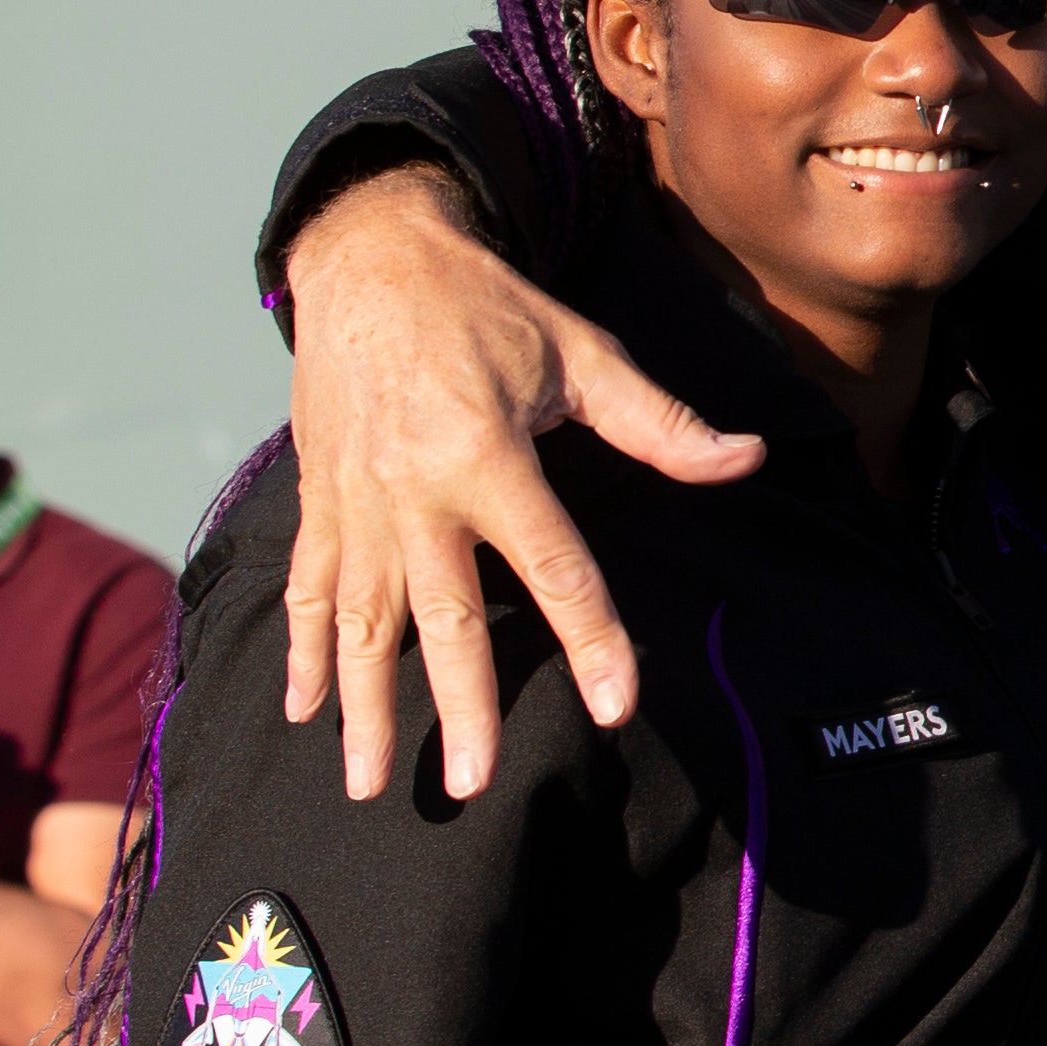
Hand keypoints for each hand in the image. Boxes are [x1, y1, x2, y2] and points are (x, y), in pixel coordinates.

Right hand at [282, 169, 761, 800]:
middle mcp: (413, 490)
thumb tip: (744, 458)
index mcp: (487, 455)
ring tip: (367, 781)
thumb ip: (660, 422)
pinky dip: (302, 651)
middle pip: (444, 616)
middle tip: (471, 785)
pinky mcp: (317, 500)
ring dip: (365, 703)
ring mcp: (355, 501)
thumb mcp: (583, 353)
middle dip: (458, 706)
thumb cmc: (487, 309)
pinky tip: (306, 709)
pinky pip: (306, 587)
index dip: (593, 640)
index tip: (617, 707)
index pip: (556, 566)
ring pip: (360, 619)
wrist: (369, 261)